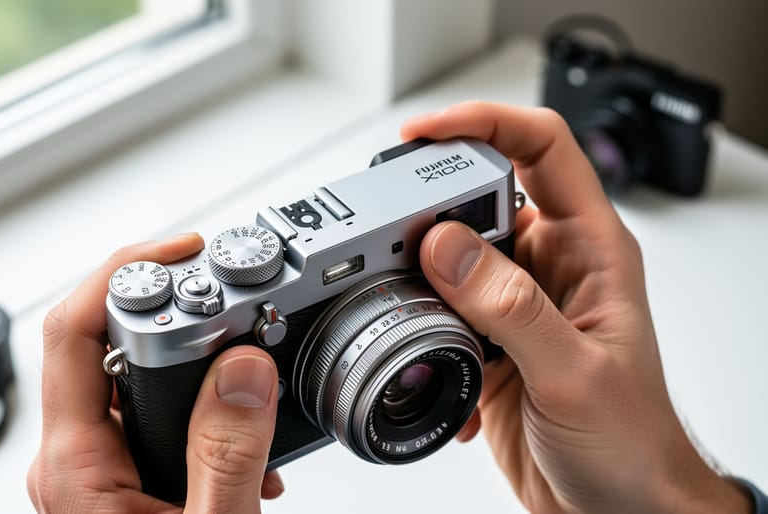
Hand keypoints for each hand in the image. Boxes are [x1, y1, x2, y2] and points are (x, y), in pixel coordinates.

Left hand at [27, 233, 284, 512]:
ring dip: (200, 363)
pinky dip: (205, 404)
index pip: (74, 331)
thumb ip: (227, 455)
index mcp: (74, 466)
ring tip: (254, 367)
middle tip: (236, 302)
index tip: (186, 253)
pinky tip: (247, 431)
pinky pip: (155, 411)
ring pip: (139, 375)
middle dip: (180, 313)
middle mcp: (74, 459)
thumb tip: (245, 369)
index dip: (125, 273)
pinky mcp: (122, 476)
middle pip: (110, 342)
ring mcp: (96, 466)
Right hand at [403, 102, 752, 512]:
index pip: (541, 148)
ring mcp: (516, 303)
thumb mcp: (574, 373)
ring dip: (417, 272)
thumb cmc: (633, 443)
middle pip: (480, 196)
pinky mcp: (489, 339)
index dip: (483, 122)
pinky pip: (437, 308)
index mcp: (590, 250)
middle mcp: (551, 267)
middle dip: (431, 204)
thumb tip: (444, 246)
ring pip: (451, 254)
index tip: (424, 133)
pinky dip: (419, 325)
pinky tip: (430, 359)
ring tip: (395, 293)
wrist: (619, 510)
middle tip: (390, 226)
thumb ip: (510, 308)